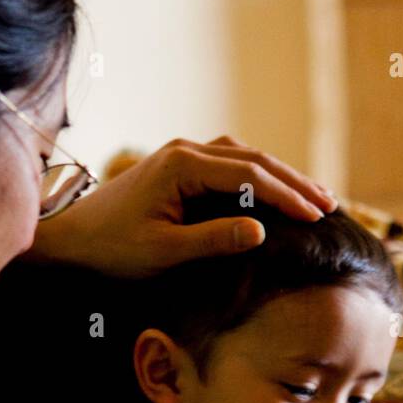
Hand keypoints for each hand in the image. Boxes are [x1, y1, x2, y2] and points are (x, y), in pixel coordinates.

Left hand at [30, 135, 336, 273]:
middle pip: (254, 158)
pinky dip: (258, 176)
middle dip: (294, 182)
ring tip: (313, 197)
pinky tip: (275, 192)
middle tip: (330, 204)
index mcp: (183, 165)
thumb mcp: (165, 251)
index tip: (317, 216)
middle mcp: (186, 150)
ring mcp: (182, 154)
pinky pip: (229, 163)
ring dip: (280, 175)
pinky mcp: (179, 166)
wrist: (72, 236)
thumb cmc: (113, 248)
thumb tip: (262, 232)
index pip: (250, 175)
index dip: (288, 196)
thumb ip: (214, 240)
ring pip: (245, 157)